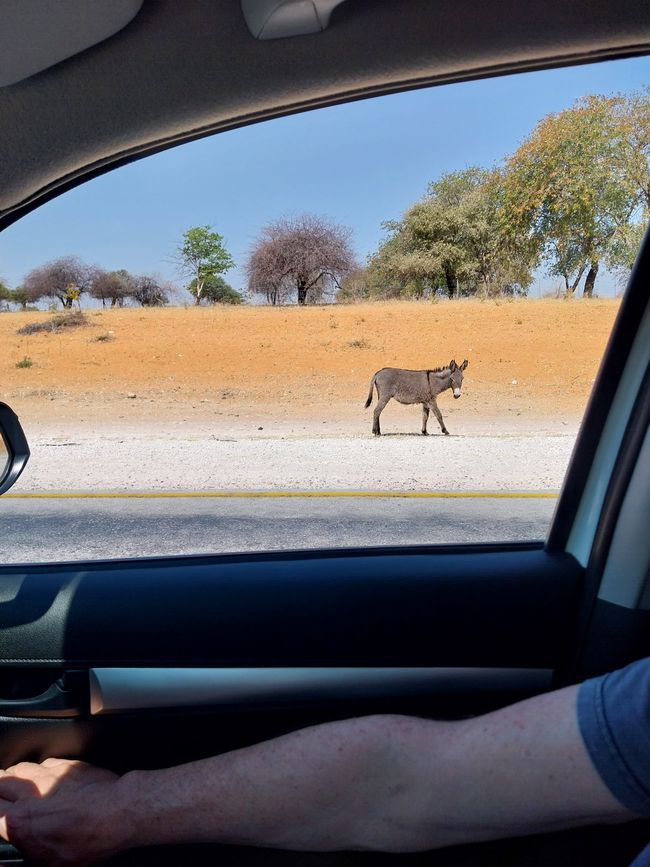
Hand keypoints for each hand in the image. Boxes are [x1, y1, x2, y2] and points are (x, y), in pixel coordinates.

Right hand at [0, 758, 124, 865]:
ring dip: (13, 776)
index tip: (1, 817)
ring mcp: (49, 774)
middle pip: (1, 783)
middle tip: (2, 797)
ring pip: (20, 768)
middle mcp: (30, 794)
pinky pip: (45, 763)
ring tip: (11, 781)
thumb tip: (27, 844)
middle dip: (0, 790)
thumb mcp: (52, 863)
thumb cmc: (89, 840)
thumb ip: (31, 848)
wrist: (118, 811)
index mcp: (20, 823)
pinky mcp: (68, 764)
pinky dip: (39, 769)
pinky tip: (42, 774)